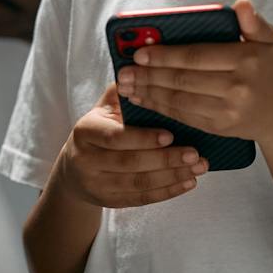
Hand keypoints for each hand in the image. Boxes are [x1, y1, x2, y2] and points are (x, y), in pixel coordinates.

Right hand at [59, 86, 206, 208]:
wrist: (74, 171)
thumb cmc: (99, 131)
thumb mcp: (103, 109)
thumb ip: (122, 92)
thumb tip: (145, 69)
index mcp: (86, 131)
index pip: (116, 137)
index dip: (144, 138)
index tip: (171, 134)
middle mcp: (86, 160)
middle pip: (130, 163)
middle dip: (166, 159)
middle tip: (195, 154)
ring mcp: (96, 184)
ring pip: (139, 184)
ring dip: (172, 176)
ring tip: (198, 167)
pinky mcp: (109, 202)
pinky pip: (141, 198)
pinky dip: (167, 191)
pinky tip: (188, 182)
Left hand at [115, 0, 272, 148]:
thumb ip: (254, 23)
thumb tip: (241, 4)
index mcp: (247, 60)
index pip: (198, 56)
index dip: (166, 54)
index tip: (140, 51)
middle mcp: (238, 87)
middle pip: (184, 80)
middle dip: (149, 75)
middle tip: (123, 71)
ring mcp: (228, 111)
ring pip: (180, 101)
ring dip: (150, 94)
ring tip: (127, 86)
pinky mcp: (221, 128)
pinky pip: (186, 117)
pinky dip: (162, 109)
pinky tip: (145, 101)